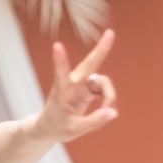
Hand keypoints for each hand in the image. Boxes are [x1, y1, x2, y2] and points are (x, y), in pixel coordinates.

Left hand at [33, 29, 118, 143]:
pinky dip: (108, 99)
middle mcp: (72, 84)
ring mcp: (80, 84)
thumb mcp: (74, 130)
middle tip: (111, 33)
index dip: (60, 61)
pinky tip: (107, 110)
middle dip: (101, 50)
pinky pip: (104, 89)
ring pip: (102, 82)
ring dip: (109, 96)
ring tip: (108, 112)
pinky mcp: (87, 88)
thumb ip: (94, 122)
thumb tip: (113, 112)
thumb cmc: (56, 127)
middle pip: (89, 64)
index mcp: (61, 92)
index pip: (60, 75)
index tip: (56, 45)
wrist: (49, 127)